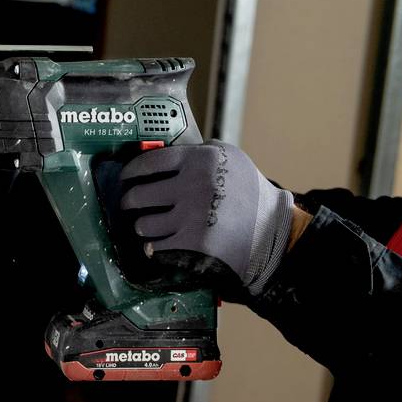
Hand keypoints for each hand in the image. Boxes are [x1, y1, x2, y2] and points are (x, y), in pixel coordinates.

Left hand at [119, 140, 295, 295]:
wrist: (275, 232)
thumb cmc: (249, 193)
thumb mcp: (230, 158)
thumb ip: (198, 152)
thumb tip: (163, 154)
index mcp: (201, 159)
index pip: (149, 162)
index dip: (131, 172)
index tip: (125, 177)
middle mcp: (194, 185)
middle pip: (140, 195)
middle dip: (131, 202)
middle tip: (131, 204)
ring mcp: (193, 216)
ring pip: (144, 224)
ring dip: (144, 227)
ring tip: (148, 226)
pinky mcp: (194, 245)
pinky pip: (157, 247)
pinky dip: (154, 248)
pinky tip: (158, 246)